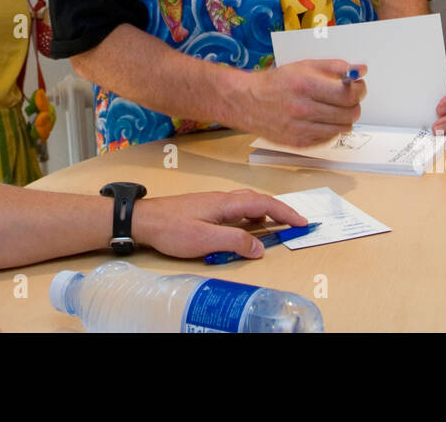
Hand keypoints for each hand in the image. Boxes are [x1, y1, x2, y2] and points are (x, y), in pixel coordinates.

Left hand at [132, 188, 308, 259]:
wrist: (143, 219)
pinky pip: (235, 208)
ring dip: (264, 211)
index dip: (285, 212)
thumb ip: (234, 242)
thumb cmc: (171, 228)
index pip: (264, 203)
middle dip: (279, 210)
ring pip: (246, 203)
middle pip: (258, 199)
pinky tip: (245, 226)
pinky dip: (248, 215)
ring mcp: (213, 202)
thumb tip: (260, 247)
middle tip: (295, 223)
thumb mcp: (205, 239)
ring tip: (275, 225)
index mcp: (226, 203)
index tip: (302, 222)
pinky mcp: (205, 208)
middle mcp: (222, 198)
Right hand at [234, 59, 366, 146]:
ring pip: (343, 128)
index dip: (359, 90)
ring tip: (334, 108)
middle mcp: (303, 109)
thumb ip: (335, 66)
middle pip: (349, 113)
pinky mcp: (299, 143)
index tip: (358, 86)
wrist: (247, 102)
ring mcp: (300, 129)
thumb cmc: (278, 82)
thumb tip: (361, 70)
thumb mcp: (305, 65)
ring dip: (344, 118)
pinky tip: (321, 119)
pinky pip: (329, 138)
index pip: (348, 94)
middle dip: (354, 104)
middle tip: (348, 98)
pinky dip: (331, 128)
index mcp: (305, 85)